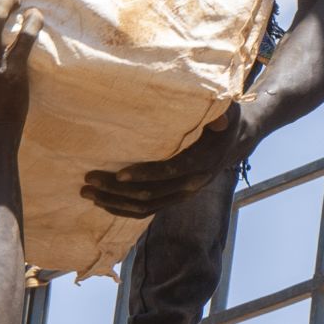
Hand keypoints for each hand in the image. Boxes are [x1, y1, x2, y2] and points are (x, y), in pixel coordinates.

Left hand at [81, 103, 255, 216]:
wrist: (236, 140)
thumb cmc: (224, 119)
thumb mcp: (227, 112)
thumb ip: (219, 113)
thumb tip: (217, 116)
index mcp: (203, 162)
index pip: (171, 172)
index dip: (146, 174)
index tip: (119, 174)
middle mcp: (192, 183)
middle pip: (151, 194)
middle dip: (118, 189)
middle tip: (89, 180)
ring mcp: (182, 194)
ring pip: (145, 206)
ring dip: (115, 201)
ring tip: (87, 192)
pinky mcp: (173, 198)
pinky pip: (146, 211)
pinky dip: (123, 209)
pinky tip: (102, 202)